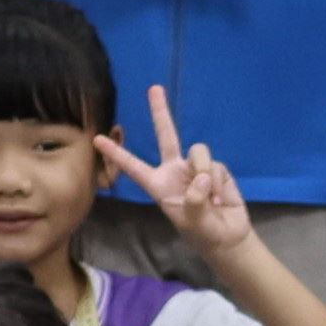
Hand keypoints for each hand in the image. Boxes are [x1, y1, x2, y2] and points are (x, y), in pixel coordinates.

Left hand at [99, 84, 251, 258]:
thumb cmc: (202, 233)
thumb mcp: (192, 221)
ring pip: (198, 152)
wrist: (227, 236)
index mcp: (158, 184)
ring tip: (211, 200)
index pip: (134, 166)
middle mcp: (174, 170)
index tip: (98, 139)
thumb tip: (203, 176)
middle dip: (160, 112)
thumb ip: (194, 199)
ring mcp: (195, 168)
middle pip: (166, 136)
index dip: (117, 154)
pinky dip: (219, 184)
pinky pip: (215, 166)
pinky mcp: (216, 168)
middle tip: (153, 88)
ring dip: (205, 174)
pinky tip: (221, 201)